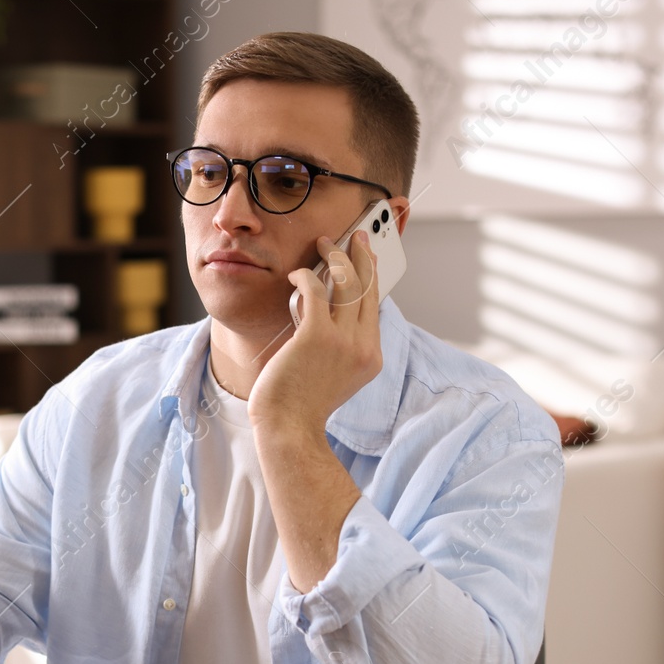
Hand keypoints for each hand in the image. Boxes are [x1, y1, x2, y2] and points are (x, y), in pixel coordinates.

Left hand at [248, 228, 382, 438]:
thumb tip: (329, 309)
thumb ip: (340, 347)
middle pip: (368, 287)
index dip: (372, 277)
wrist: (289, 428)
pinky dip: (306, 275)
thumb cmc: (302, 404)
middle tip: (356, 234)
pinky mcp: (317, 335)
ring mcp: (343, 340)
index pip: (375, 307)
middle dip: (363, 255)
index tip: (368, 258)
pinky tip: (296, 274)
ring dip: (335, 255)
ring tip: (323, 242)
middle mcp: (363, 346)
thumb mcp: (335, 376)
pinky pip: (317, 290)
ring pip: (347, 282)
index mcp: (371, 357)